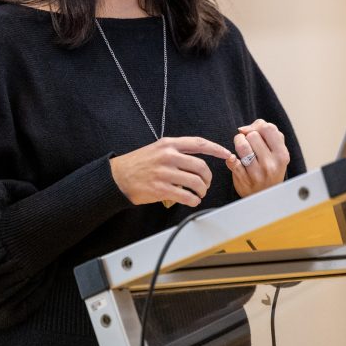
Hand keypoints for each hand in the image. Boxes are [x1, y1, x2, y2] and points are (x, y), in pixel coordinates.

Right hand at [110, 136, 231, 207]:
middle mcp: (168, 156)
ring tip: (199, 193)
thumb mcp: (157, 149)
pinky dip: (194, 200)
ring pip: (196, 182)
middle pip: (201, 166)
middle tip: (206, 183)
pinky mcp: (161, 189)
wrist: (118, 177)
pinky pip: (186, 196)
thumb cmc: (138, 163)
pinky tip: (192, 200)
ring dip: (202, 190)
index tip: (226, 154)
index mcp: (169, 144)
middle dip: (208, 178)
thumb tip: (197, 161)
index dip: (216, 149)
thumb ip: (177, 151)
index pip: (199, 144)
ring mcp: (164, 173)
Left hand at [226, 119, 290, 197]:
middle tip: (249, 143)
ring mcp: (257, 173)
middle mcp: (271, 164)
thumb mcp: (277, 150)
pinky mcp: (243, 180)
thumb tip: (243, 129)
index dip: (258, 126)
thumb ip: (267, 132)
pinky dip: (231, 158)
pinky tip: (234, 160)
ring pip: (242, 146)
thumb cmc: (270, 167)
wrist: (265, 195)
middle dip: (247, 136)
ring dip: (238, 143)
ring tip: (240, 148)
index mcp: (282, 155)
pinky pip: (232, 162)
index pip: (268, 128)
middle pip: (252, 135)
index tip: (255, 132)